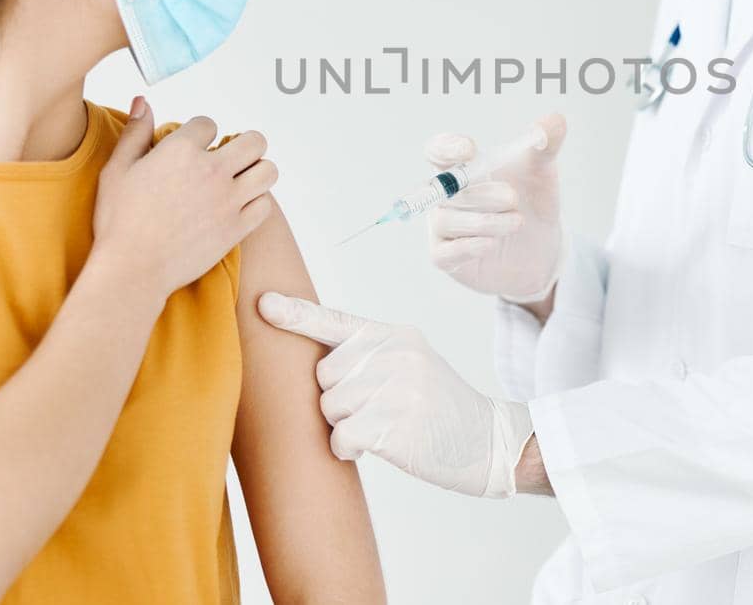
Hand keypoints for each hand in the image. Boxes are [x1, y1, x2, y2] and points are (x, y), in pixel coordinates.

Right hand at [91, 97, 277, 300]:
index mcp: (181, 150)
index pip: (209, 124)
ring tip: (239, 180)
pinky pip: (265, 205)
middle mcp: (211, 170)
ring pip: (267, 171)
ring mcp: (228, 200)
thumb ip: (135, 132)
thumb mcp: (116, 170)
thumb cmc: (118, 221)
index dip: (200, 134)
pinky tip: (238, 206)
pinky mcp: (237, 228)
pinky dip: (256, 203)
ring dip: (256, 172)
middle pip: (254, 141)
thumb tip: (144, 101)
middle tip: (230, 158)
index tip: (193, 149)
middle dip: (244, 145)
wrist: (132, 269)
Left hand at [255, 292, 534, 498]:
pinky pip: (341, 436)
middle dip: (337, 400)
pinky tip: (376, 448)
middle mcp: (395, 353)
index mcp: (394, 335)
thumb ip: (370, 357)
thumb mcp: (412, 365)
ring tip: (383, 428)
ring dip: (345, 428)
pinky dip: (349, 449)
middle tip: (374, 411)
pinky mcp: (395, 423)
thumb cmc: (440, 409)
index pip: (336, 322)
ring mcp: (397, 386)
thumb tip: (318, 369)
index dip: (294, 314)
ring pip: (329, 407)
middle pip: (323, 376)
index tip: (262, 304)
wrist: (489, 441)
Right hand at [424, 114, 567, 303]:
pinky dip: (470, 246)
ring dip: (485, 222)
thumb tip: (555, 119)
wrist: (540, 249)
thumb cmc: (531, 202)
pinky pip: (446, 252)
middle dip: (480, 193)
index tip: (470, 151)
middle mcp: (445, 195)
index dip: (446, 148)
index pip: (437, 150)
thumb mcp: (542, 173)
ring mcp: (442, 226)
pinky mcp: (444, 257)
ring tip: (517, 222)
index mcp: (462, 167)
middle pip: (445, 189)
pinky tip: (493, 243)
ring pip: (447, 221)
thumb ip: (545, 145)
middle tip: (512, 198)